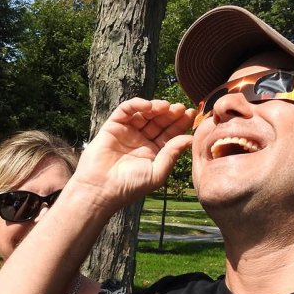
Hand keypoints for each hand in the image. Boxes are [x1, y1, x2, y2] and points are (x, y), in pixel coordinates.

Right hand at [71, 98, 194, 210]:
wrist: (101, 188)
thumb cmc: (130, 186)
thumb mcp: (157, 172)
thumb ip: (172, 154)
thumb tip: (190, 138)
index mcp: (153, 152)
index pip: (170, 134)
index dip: (180, 124)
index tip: (191, 115)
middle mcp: (141, 141)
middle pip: (159, 121)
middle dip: (171, 113)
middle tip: (181, 108)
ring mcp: (127, 132)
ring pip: (144, 113)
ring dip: (156, 107)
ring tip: (166, 106)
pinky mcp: (113, 126)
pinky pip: (126, 110)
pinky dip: (137, 105)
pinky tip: (148, 107)